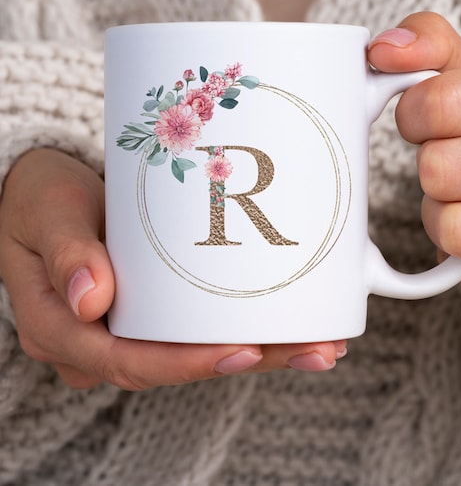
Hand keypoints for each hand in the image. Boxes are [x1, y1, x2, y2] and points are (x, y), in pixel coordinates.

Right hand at [0, 149, 344, 388]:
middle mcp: (100, 340)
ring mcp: (129, 327)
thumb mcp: (46, 215)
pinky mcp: (153, 311)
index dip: (190, 363)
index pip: (131, 362)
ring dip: (263, 349)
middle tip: (315, 349)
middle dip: (251, 360)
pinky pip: (199, 328)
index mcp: (64, 329)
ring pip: (197, 350)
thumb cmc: (41, 200)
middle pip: (179, 363)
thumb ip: (66, 253)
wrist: (46, 195)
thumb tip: (93, 299)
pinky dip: (245, 326)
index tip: (245, 351)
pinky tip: (290, 322)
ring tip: (321, 341)